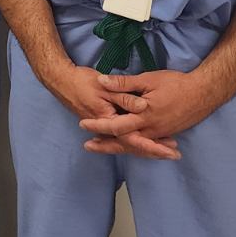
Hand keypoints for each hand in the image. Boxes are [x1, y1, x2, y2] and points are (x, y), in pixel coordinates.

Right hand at [43, 62, 180, 160]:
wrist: (61, 81)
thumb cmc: (82, 81)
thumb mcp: (104, 86)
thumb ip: (124, 95)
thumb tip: (143, 106)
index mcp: (109, 120)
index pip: (134, 138)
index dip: (153, 145)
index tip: (170, 150)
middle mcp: (109, 128)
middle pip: (134, 145)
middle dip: (155, 150)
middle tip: (175, 155)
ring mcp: (106, 127)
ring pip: (129, 143)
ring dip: (148, 146)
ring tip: (167, 150)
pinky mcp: (105, 123)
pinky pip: (123, 137)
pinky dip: (137, 141)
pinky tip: (147, 140)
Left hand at [79, 69, 222, 152]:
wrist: (204, 93)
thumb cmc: (176, 84)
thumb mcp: (148, 79)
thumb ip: (124, 83)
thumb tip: (102, 81)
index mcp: (144, 117)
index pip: (116, 125)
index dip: (98, 126)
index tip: (83, 125)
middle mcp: (151, 130)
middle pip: (123, 142)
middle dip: (105, 145)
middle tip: (87, 146)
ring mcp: (159, 134)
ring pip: (135, 146)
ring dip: (118, 147)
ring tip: (102, 147)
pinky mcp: (166, 133)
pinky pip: (147, 145)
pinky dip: (135, 147)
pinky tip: (128, 145)